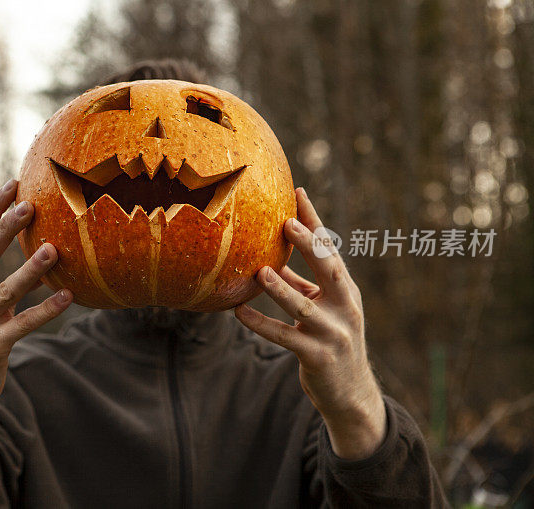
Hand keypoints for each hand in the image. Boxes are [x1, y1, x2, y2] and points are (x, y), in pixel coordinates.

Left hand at [235, 188, 385, 458]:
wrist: (350, 394)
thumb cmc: (331, 342)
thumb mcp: (321, 310)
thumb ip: (301, 286)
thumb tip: (269, 261)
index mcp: (346, 291)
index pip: (331, 250)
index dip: (314, 222)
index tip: (298, 193)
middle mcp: (346, 308)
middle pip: (330, 270)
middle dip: (310, 245)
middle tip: (288, 222)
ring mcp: (334, 333)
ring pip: (304, 307)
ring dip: (281, 289)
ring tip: (261, 272)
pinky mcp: (317, 357)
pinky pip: (284, 337)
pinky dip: (261, 325)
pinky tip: (238, 313)